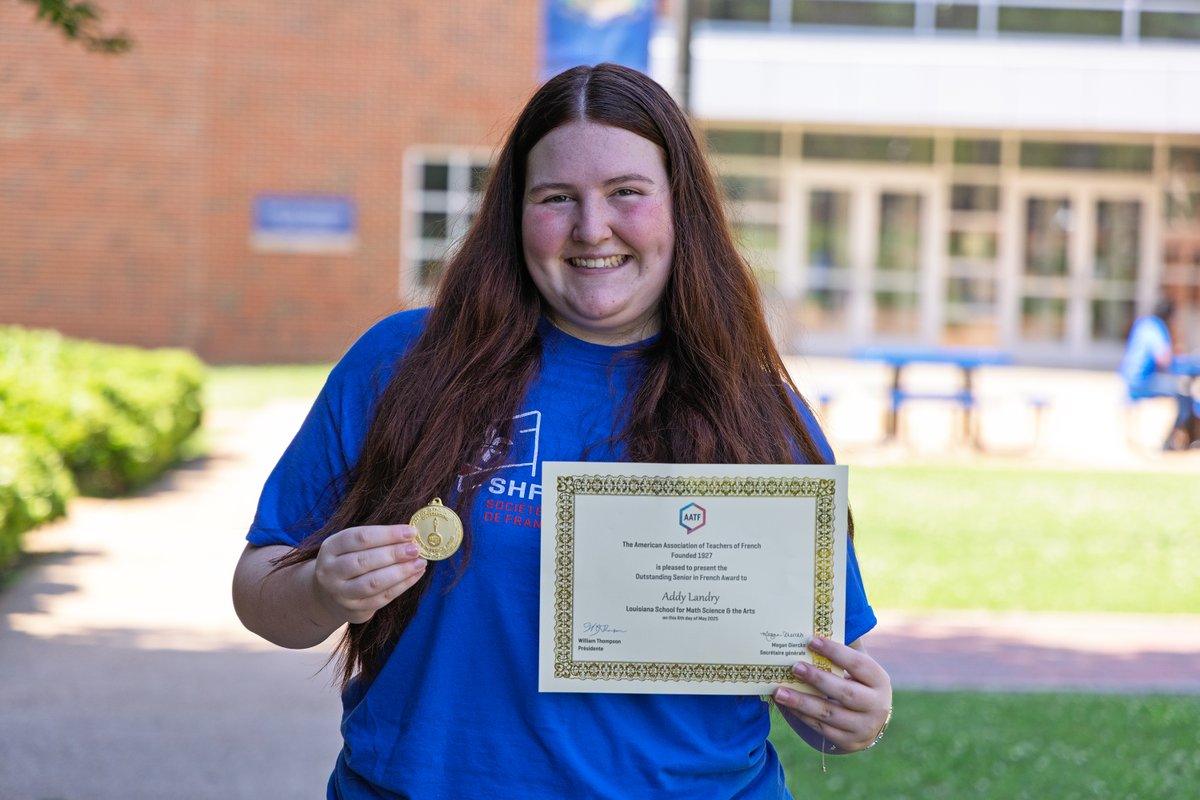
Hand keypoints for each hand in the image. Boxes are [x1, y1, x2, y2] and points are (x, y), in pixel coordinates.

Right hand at [311, 524, 427, 624]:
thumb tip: (411, 535)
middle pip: (364, 561)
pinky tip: (415, 575)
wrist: (328, 594)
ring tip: (420, 562)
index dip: (387, 534)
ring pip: (373, 583)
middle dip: (394, 554)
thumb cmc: (349, 560)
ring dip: (400, 572)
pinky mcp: (354, 610)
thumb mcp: (352, 546)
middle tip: (416, 548)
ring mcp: (340, 594)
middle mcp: (330, 572)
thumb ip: (377, 539)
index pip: (359, 538)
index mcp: (330, 548)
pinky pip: (381, 598)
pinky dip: (402, 586)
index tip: (410, 531)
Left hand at [772, 636, 892, 753]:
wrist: (872, 722)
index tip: (811, 640)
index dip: (835, 652)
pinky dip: (801, 715)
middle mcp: (876, 705)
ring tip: (779, 691)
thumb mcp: (861, 666)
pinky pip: (821, 728)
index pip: (858, 664)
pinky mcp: (848, 741)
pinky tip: (786, 705)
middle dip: (818, 679)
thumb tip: (830, 617)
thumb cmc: (860, 683)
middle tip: (794, 667)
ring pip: (829, 714)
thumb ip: (848, 646)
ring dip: (802, 702)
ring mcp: (863, 727)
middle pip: (845, 693)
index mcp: (879, 680)